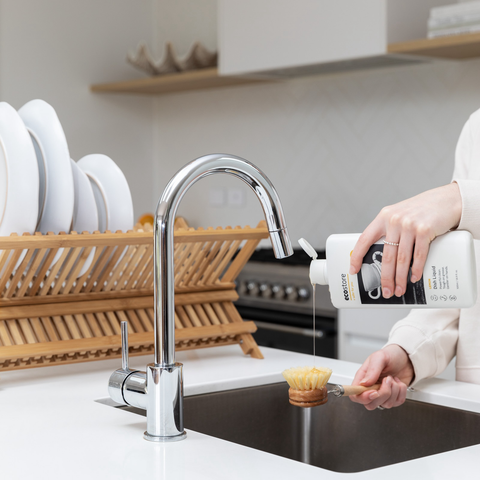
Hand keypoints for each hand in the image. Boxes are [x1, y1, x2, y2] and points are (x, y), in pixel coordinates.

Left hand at [349, 183, 461, 298]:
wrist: (446, 200)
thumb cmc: (421, 210)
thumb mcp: (399, 215)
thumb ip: (389, 230)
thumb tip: (381, 256)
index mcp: (383, 217)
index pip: (364, 239)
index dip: (357, 256)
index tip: (354, 270)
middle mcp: (394, 220)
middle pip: (386, 256)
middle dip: (385, 277)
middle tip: (386, 290)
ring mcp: (409, 225)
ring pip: (401, 259)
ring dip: (400, 278)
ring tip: (399, 289)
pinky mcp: (425, 230)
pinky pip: (418, 255)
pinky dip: (416, 269)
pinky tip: (413, 277)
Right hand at [349, 345, 413, 409]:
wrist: (406, 358)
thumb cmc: (390, 355)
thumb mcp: (379, 357)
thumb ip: (372, 370)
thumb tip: (364, 383)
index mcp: (362, 379)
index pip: (355, 395)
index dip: (363, 398)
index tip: (373, 392)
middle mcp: (371, 389)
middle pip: (370, 404)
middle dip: (382, 394)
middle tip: (387, 380)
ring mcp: (382, 394)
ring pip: (385, 405)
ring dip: (393, 391)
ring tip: (392, 378)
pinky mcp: (394, 397)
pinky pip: (397, 402)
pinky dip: (401, 392)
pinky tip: (398, 382)